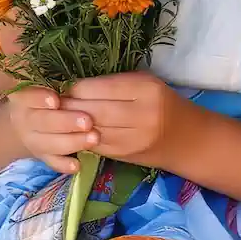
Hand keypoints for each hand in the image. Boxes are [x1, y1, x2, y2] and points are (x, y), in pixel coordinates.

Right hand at [4, 84, 96, 174]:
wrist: (29, 119)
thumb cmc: (45, 94)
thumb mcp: (43, 82)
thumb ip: (50, 79)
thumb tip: (58, 67)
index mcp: (23, 97)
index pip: (27, 97)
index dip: (39, 99)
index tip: (55, 101)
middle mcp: (24, 119)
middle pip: (41, 122)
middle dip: (65, 122)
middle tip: (87, 121)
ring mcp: (33, 139)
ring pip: (48, 143)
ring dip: (71, 142)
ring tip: (94, 138)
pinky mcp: (43, 155)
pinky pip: (52, 162)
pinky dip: (63, 164)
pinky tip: (77, 165)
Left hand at [58, 72, 182, 164]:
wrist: (188, 139)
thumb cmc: (162, 104)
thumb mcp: (144, 84)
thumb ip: (114, 84)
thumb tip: (73, 86)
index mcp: (145, 89)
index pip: (99, 88)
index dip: (76, 88)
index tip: (63, 86)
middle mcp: (141, 114)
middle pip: (92, 110)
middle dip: (68, 107)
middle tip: (52, 103)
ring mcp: (132, 138)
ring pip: (90, 130)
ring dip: (69, 124)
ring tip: (57, 117)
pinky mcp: (125, 155)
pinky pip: (94, 145)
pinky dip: (79, 137)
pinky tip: (71, 131)